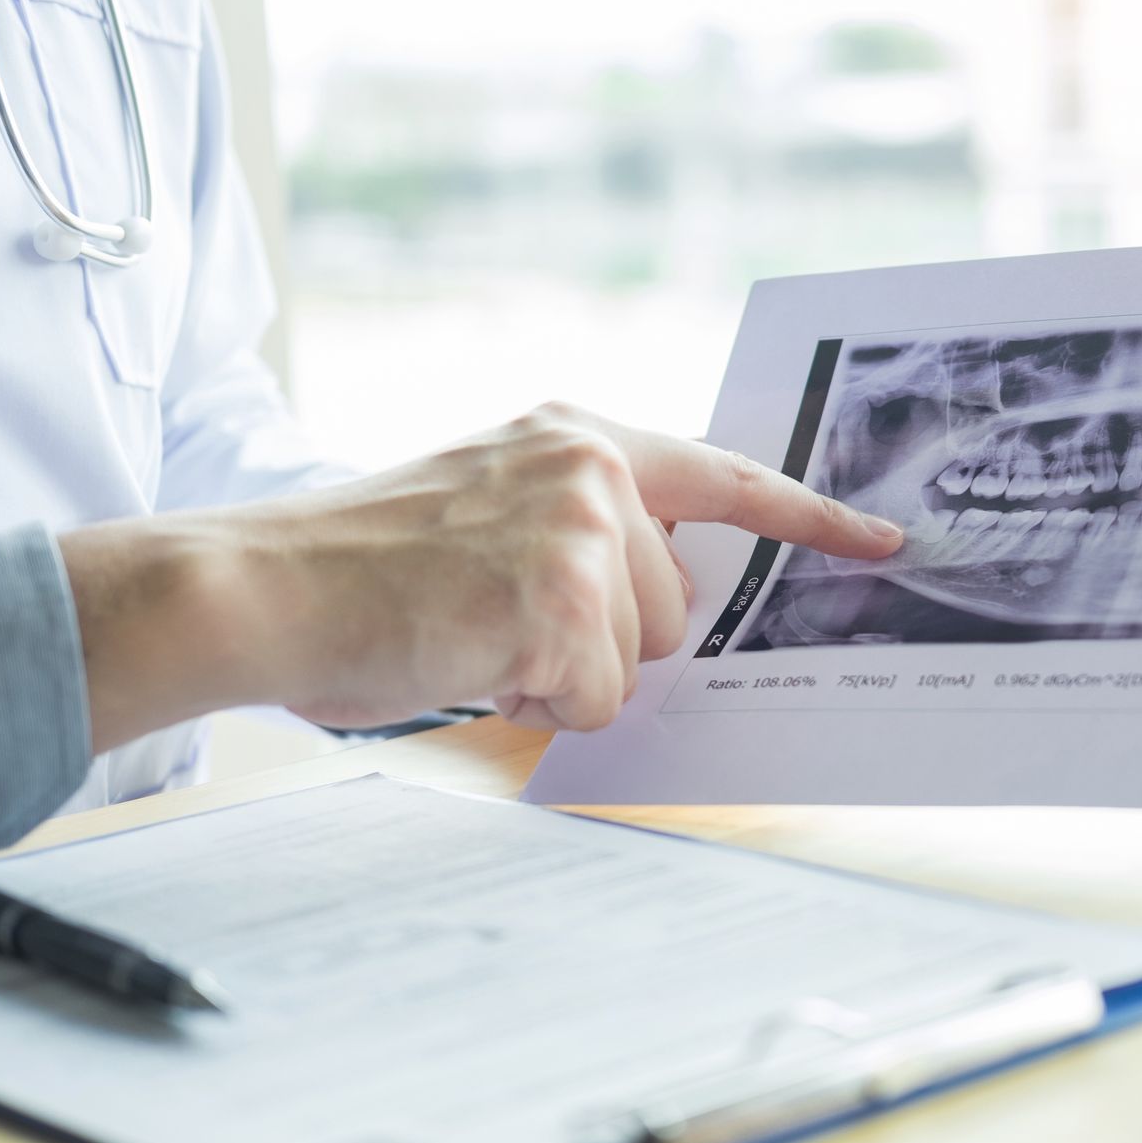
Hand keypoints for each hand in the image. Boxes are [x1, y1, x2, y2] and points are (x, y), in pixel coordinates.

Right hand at [61, 403, 902, 746]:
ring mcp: (580, 530)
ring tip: (470, 634)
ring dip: (562, 674)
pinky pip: (593, 702)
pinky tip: (465, 660)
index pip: (722, 475)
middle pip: (675, 607)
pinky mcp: (561, 600)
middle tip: (495, 617)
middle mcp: (590, 467)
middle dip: (602, 639)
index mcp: (574, 437)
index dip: (810, 517)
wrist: (259, 585)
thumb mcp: (485, 508)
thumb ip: (579, 533)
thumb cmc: (356, 566)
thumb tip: (654, 611)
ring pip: (635, 661)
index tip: (883, 540)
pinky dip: (534, 705)